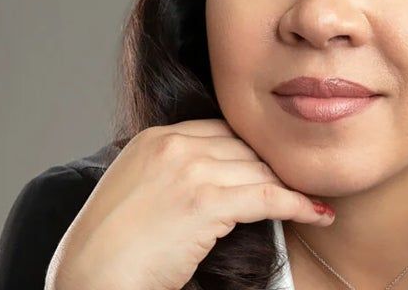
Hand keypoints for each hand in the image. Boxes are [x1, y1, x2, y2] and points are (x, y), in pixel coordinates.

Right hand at [45, 119, 333, 289]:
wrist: (89, 279)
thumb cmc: (111, 249)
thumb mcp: (137, 189)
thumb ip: (172, 170)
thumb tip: (220, 175)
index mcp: (154, 138)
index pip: (222, 131)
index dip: (254, 151)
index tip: (277, 166)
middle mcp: (173, 146)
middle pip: (245, 148)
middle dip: (275, 169)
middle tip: (303, 184)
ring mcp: (189, 171)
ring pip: (260, 170)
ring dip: (291, 187)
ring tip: (314, 200)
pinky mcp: (205, 202)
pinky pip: (268, 196)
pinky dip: (298, 204)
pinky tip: (317, 213)